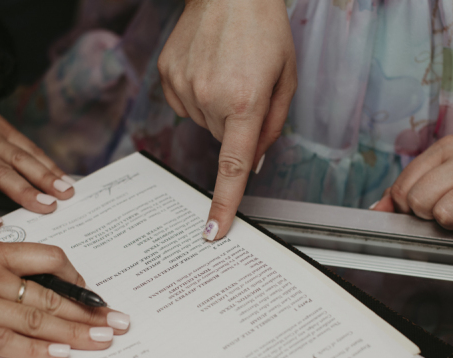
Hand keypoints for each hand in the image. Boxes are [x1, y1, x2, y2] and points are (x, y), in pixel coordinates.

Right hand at [0, 221, 129, 357]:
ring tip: (105, 340)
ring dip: (75, 331)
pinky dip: (36, 349)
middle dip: (91, 310)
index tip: (94, 293)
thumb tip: (19, 274)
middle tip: (120, 322)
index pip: (48, 259)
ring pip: (36, 317)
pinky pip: (3, 341)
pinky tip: (60, 354)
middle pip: (52, 294)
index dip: (76, 278)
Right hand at [158, 0, 295, 239]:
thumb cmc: (265, 30)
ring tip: (226, 70)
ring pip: (203, 122)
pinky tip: (207, 68)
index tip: (213, 232)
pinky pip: (184, 104)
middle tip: (246, 87)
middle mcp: (209, 98)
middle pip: (222, 139)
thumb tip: (254, 165)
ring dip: (216, 107)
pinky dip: (197, 94)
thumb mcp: (286, 79)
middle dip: (236, 124)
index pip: (233, 168)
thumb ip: (273, 126)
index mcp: (245, 102)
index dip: (224, 204)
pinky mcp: (167, 75)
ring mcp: (183, 86)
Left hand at [372, 136, 452, 239]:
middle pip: (419, 202)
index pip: (403, 189)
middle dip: (431, 215)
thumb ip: (403, 194)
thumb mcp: (438, 182)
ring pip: (444, 214)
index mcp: (446, 149)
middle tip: (452, 210)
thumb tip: (377, 211)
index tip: (431, 205)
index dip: (410, 208)